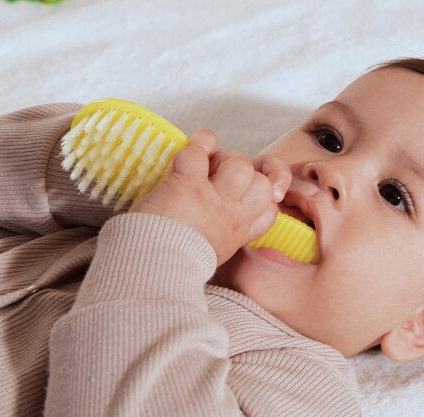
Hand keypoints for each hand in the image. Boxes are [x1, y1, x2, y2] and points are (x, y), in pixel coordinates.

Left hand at [128, 129, 287, 265]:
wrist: (153, 272)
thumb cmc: (172, 266)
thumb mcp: (209, 256)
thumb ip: (218, 237)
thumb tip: (210, 222)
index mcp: (236, 235)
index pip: (270, 211)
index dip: (263, 198)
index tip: (245, 196)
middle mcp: (231, 216)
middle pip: (262, 183)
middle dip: (246, 173)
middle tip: (222, 176)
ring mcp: (213, 199)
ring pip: (240, 164)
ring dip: (224, 158)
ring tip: (207, 161)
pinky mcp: (188, 185)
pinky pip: (200, 152)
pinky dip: (199, 142)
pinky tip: (195, 143)